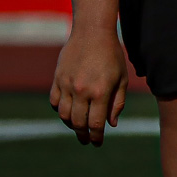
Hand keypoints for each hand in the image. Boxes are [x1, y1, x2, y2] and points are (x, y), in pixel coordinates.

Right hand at [50, 27, 127, 145]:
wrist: (92, 33)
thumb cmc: (112, 55)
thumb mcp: (122, 78)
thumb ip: (117, 102)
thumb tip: (111, 124)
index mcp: (101, 92)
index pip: (95, 124)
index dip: (96, 137)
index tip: (97, 143)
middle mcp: (82, 91)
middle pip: (78, 123)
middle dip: (83, 135)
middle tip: (86, 140)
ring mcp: (66, 85)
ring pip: (63, 115)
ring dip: (70, 125)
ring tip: (78, 127)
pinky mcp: (57, 79)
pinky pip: (54, 102)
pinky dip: (59, 110)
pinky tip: (68, 112)